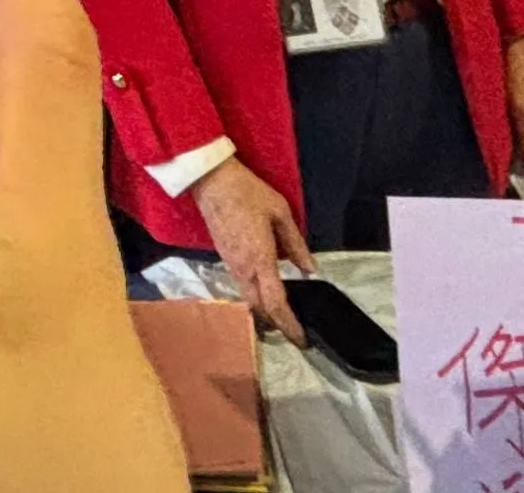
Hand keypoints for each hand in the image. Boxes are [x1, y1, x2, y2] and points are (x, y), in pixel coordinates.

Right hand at [189, 157, 312, 341]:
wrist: (212, 182)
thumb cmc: (248, 193)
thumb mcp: (281, 213)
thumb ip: (296, 244)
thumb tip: (311, 269)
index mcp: (260, 259)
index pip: (275, 303)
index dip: (289, 325)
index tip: (301, 340)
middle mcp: (243, 269)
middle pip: (259, 309)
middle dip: (277, 324)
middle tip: (295, 330)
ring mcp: (231, 265)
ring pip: (249, 299)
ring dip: (265, 312)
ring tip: (284, 314)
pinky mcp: (224, 259)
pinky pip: (242, 287)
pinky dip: (256, 297)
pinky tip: (267, 290)